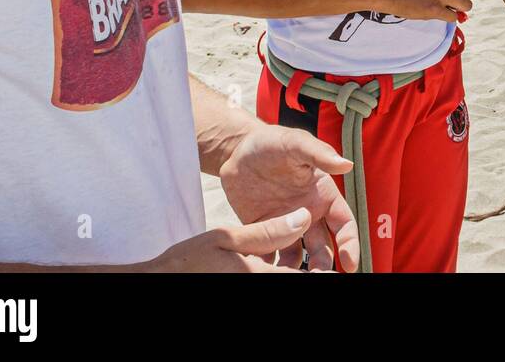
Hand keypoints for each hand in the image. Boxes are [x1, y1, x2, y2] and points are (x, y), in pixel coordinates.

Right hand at [143, 208, 312, 271]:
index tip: (343, 264)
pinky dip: (279, 269)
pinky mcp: (244, 284)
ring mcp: (250, 286)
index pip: (303, 276)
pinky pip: (270, 277)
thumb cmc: (188, 260)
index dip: (325, 271)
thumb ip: (267, 231)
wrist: (161, 279)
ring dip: (296, 269)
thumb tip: (302, 218)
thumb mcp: (225, 237)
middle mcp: (257, 285)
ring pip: (284, 276)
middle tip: (328, 261)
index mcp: (257, 276)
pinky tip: (281, 262)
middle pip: (296, 277)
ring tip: (312, 260)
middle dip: (313, 269)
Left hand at [219, 124, 359, 270]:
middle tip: (320, 277)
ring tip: (289, 276)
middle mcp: (308, 214)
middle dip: (324, 265)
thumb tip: (347, 165)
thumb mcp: (295, 143)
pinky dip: (268, 265)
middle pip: (324, 247)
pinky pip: (269, 253)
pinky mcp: (262, 232)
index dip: (350, 244)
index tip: (350, 263)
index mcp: (324, 195)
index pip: (344, 224)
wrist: (238, 152)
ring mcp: (285, 226)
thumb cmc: (272, 142)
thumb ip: (319, 154)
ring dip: (297, 270)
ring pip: (298, 257)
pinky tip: (264, 270)